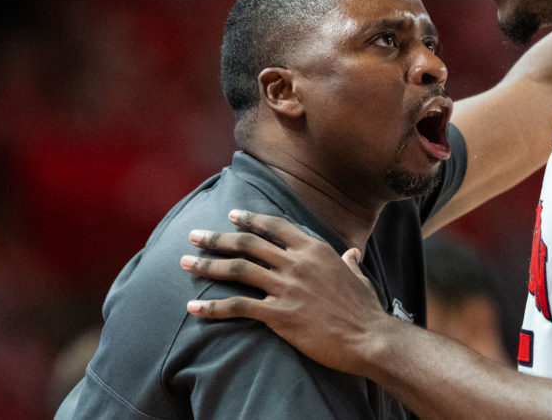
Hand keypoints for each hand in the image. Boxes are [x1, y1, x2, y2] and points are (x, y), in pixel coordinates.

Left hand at [181, 209, 390, 374]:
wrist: (368, 336)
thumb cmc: (365, 308)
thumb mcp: (358, 276)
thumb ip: (348, 262)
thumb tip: (351, 253)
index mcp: (315, 249)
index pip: (276, 226)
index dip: (251, 219)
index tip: (233, 214)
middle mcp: (297, 262)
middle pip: (248, 244)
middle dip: (217, 238)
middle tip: (194, 236)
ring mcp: (286, 287)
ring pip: (238, 270)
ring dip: (207, 266)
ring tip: (184, 263)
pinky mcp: (279, 314)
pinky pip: (238, 306)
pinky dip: (212, 307)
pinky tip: (193, 307)